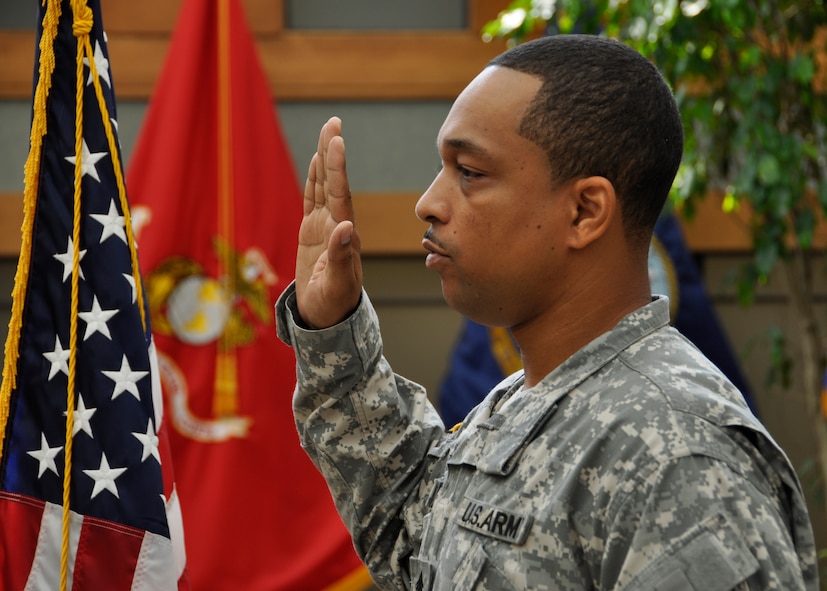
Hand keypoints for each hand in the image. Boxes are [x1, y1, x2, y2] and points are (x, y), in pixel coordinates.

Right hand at [295, 117, 362, 328]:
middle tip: (333, 122)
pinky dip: (314, 179)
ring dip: (325, 160)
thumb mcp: (337, 287)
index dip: (338, 169)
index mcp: (345, 237)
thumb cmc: (332, 307)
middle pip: (334, 183)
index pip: (341, 196)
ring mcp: (325, 227)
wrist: (327, 319)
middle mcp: (338, 226)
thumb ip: (342, 258)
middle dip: (333, 153)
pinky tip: (316, 161)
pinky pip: (313, 200)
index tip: (337, 142)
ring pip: (324, 187)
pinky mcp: (313, 232)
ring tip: (328, 131)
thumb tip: (346, 227)